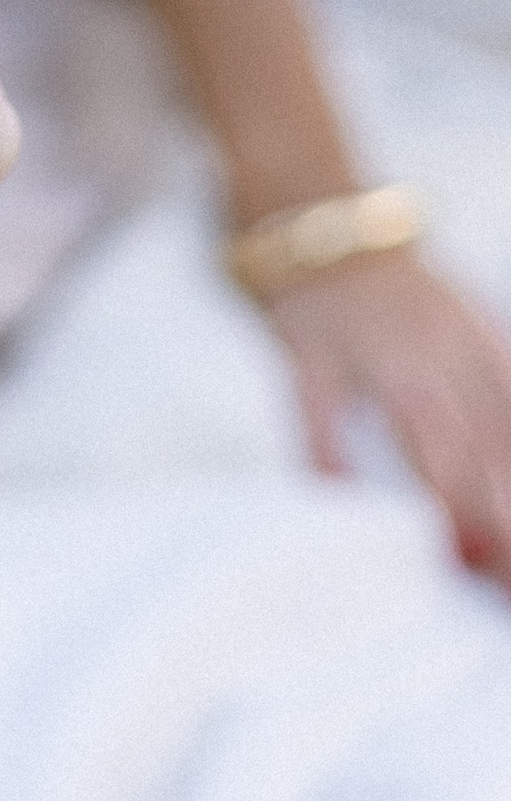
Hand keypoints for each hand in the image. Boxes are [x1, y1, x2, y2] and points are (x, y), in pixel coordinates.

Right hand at [267, 246, 510, 583]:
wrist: (324, 227)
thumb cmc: (405, 300)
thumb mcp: (467, 330)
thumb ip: (495, 395)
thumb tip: (503, 477)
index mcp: (477, 343)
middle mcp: (432, 346)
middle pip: (482, 435)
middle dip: (500, 509)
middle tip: (507, 574)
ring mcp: (370, 346)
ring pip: (418, 419)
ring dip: (446, 486)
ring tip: (461, 553)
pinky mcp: (308, 347)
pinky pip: (317, 401)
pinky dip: (327, 447)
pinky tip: (338, 492)